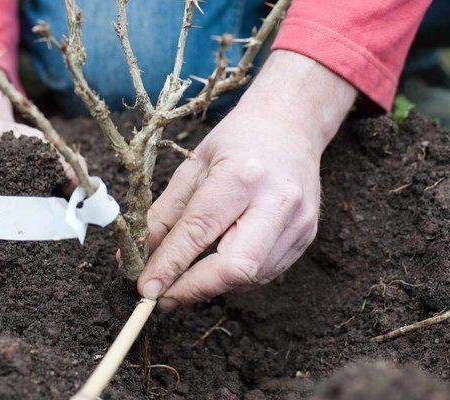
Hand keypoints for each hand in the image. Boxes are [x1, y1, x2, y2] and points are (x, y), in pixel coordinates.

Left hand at [138, 50, 356, 310]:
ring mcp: (299, 222)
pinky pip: (265, 273)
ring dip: (212, 286)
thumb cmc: (237, 141)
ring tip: (186, 277)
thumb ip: (166, 213)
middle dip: (194, 289)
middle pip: (235, 267)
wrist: (291, 125)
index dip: (170, 265)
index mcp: (242, 175)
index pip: (200, 230)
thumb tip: (142, 256)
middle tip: (162, 296)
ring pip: (250, 277)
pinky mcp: (306, 237)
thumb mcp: (193, 166)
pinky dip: (234, 278)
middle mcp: (277, 201)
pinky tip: (218, 265)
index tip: (145, 288)